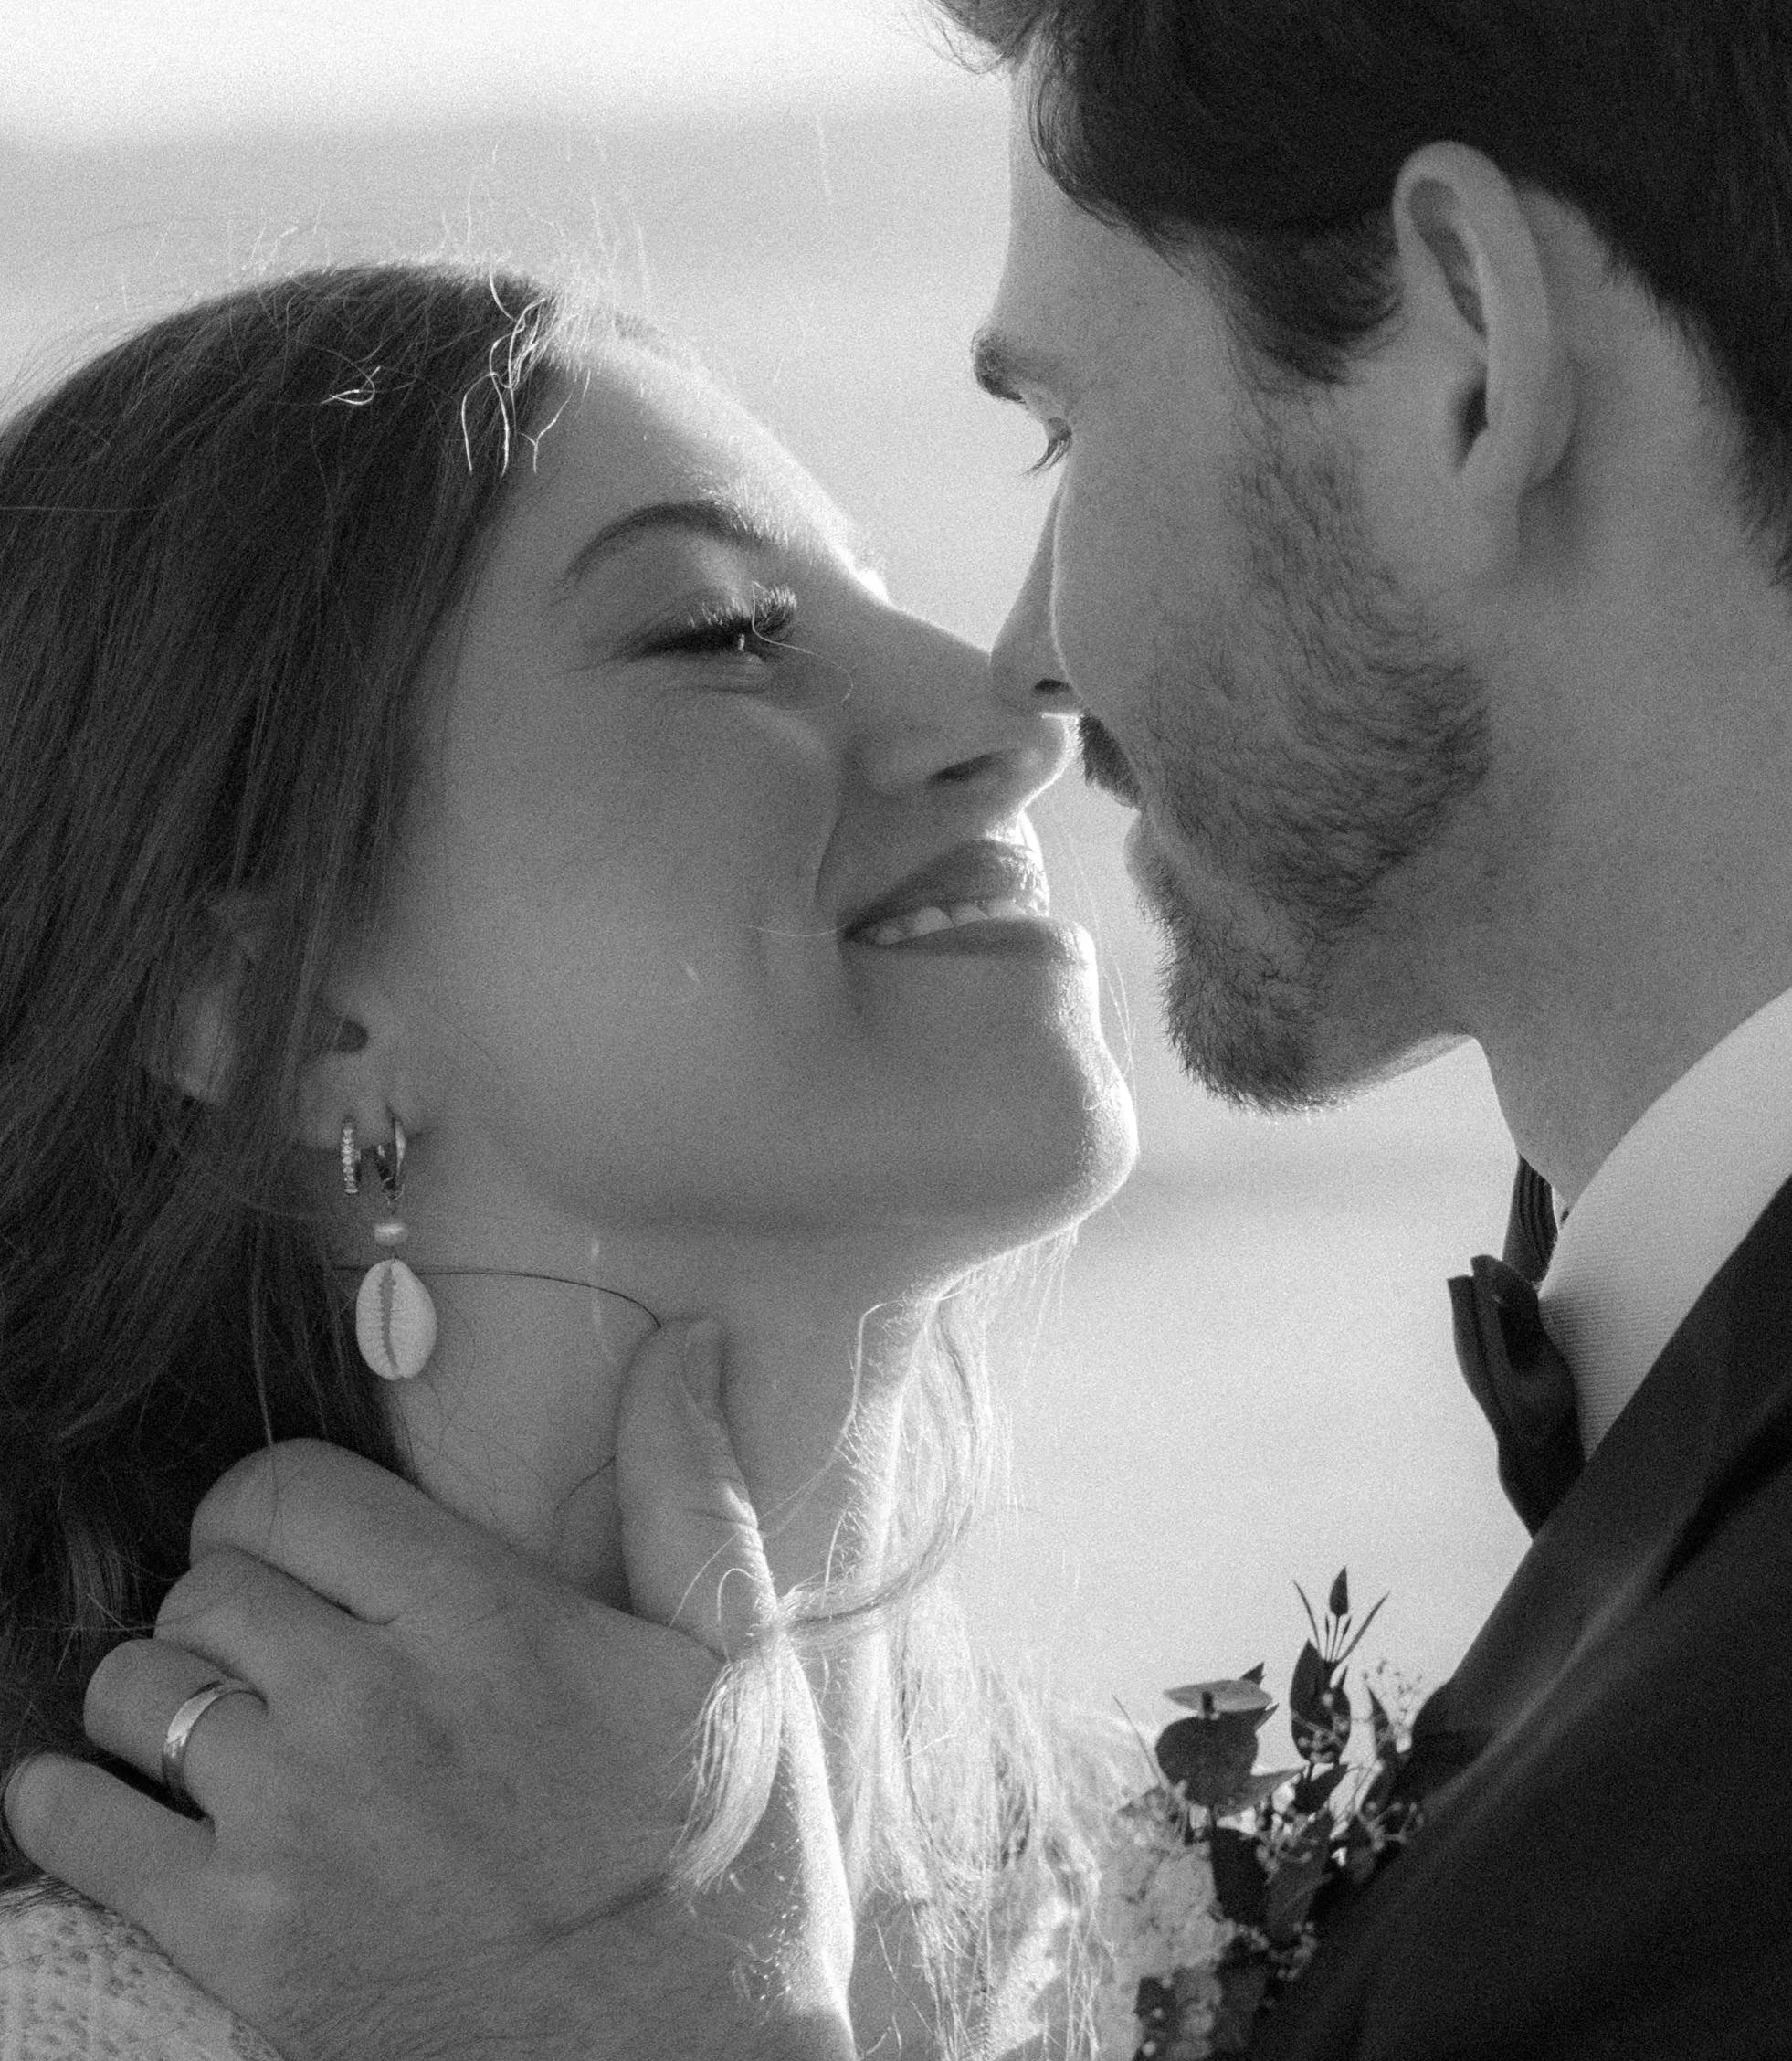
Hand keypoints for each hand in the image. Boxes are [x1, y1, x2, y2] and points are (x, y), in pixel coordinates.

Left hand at [4, 1320, 855, 2060]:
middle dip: (228, 1594)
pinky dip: (66, 1800)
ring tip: (212, 1716)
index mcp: (481, 1616)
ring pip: (136, 1690)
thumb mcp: (739, 1656)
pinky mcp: (249, 1945)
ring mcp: (298, 1828)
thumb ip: (690, 1483)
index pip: (288, 1492)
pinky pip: (88, 1833)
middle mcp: (371, 1704)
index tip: (295, 1537)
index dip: (275, 1504)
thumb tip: (683, 1340)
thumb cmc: (721, 1857)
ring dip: (158, 1691)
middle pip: (206, 1583)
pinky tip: (93, 1789)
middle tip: (274, 1636)